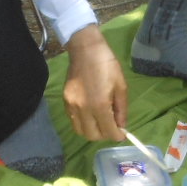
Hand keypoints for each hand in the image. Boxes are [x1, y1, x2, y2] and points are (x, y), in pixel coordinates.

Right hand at [62, 26, 128, 142]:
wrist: (85, 49)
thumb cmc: (107, 65)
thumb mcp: (121, 86)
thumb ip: (122, 109)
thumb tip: (121, 125)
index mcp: (99, 105)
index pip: (108, 132)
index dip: (117, 136)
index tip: (122, 133)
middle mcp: (83, 109)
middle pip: (92, 136)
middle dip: (104, 135)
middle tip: (112, 127)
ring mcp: (71, 106)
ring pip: (80, 131)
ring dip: (92, 131)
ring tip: (101, 122)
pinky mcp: (65, 101)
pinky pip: (73, 121)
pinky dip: (83, 123)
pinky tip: (90, 113)